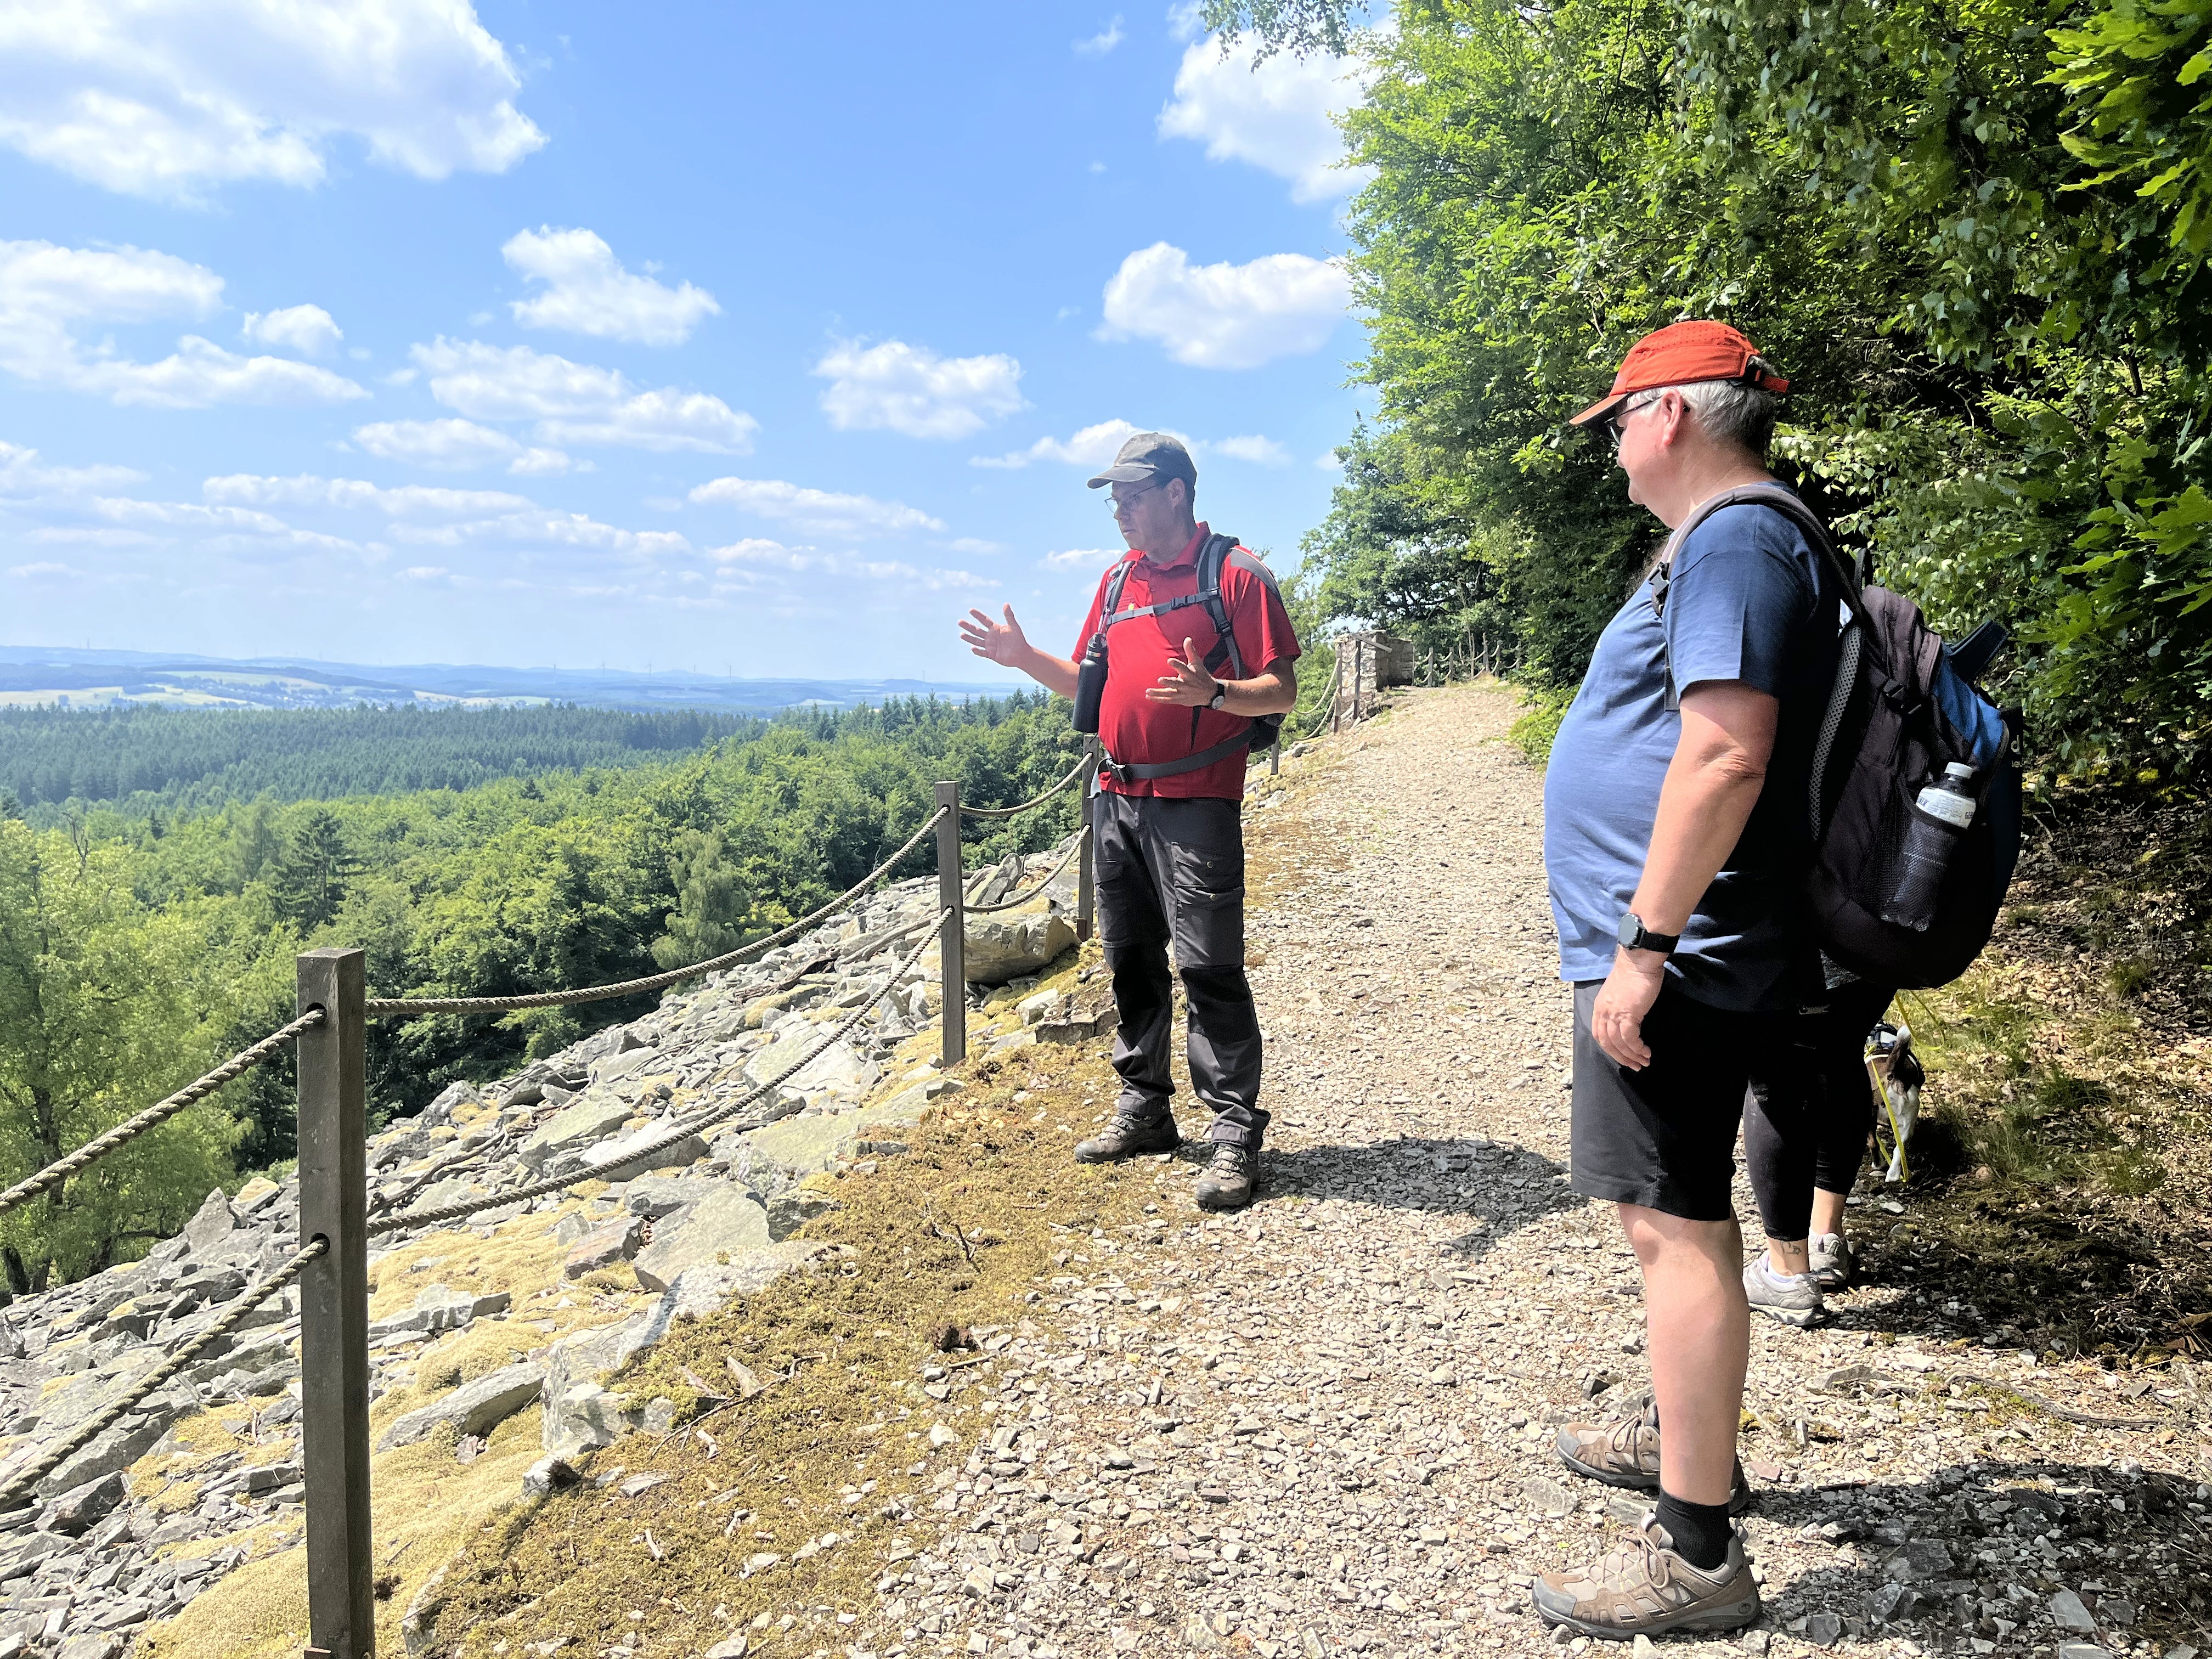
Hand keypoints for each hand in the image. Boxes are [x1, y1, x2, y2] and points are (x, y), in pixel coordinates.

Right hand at [959, 604, 1030, 667]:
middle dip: (968, 626)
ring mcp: (990, 646)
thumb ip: (1009, 616)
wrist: (1022, 654)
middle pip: (977, 630)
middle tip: (959, 622)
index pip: (984, 620)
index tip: (970, 610)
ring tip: (961, 634)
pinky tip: (972, 648)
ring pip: (977, 641)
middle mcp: (990, 636)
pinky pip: (982, 653)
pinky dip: (977, 651)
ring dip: (969, 638)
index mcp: (995, 628)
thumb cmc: (1019, 639)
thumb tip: (1006, 604)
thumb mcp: (1014, 626)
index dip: (978, 615)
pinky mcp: (991, 654)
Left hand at [1143, 637, 1219, 706]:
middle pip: (1176, 683)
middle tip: (1160, 680)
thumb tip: (1187, 638)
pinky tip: (1149, 696)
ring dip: (1158, 693)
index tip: (1169, 660)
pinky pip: (1168, 700)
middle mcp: (1186, 684)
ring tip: (1148, 691)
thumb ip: (1190, 651)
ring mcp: (1182, 693)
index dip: (1176, 664)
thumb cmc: (1201, 675)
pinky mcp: (1179, 700)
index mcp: (1190, 674)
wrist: (1210, 693)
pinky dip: (1158, 699)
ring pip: (1170, 693)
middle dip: (1168, 682)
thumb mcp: (1197, 663)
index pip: (1183, 668)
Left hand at [1590, 948, 1666, 1069]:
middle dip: (1620, 1058)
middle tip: (1634, 1066)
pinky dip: (1637, 1048)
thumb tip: (1627, 1022)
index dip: (1610, 1049)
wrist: (1639, 960)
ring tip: (1644, 1062)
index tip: (1623, 1056)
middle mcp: (1603, 1012)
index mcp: (1599, 1008)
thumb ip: (1618, 1008)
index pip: (1599, 1035)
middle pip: (1606, 1043)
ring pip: (1618, 1043)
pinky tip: (1646, 1052)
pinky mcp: (1627, 1014)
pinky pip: (1630, 1038)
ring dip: (1632, 1056)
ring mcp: (1613, 1013)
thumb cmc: (1634, 974)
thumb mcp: (1619, 994)